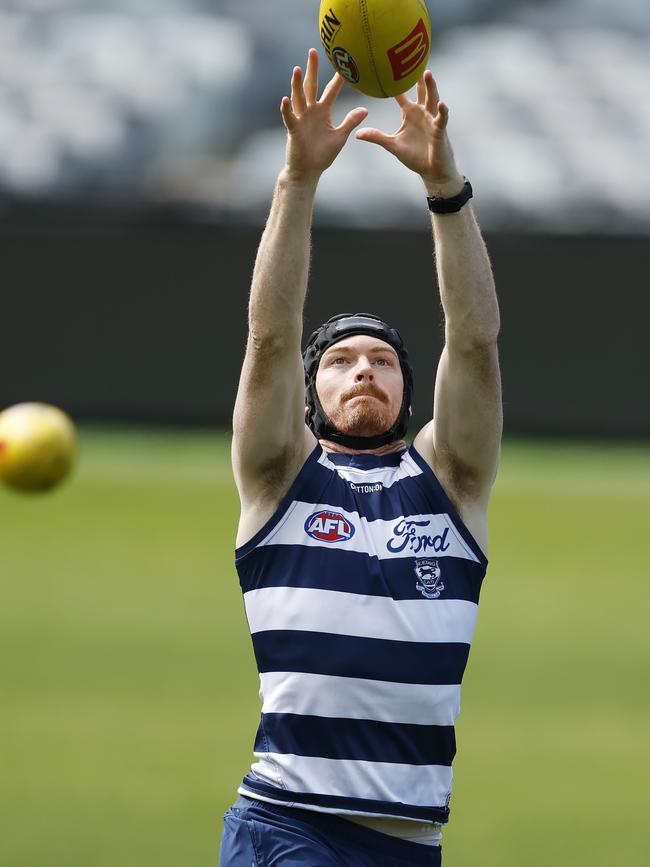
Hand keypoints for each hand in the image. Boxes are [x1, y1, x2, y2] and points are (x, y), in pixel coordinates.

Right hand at [280, 49, 367, 184]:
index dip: (337, 77)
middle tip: (313, 51)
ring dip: (297, 84)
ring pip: (298, 98)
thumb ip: (350, 122)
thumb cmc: (322, 154)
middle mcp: (310, 111)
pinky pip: (289, 118)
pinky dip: (286, 109)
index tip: (344, 62)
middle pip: (311, 86)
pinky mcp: (293, 131)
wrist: (309, 171)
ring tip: (297, 69)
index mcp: (322, 111)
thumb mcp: (340, 137)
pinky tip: (285, 99)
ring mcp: (301, 119)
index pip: (331, 90)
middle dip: (312, 69)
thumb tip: (365, 109)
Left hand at [356, 71, 463, 195]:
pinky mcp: (440, 131)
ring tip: (427, 73)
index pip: (401, 93)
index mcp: (410, 112)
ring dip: (430, 86)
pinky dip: (442, 112)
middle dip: (415, 75)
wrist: (432, 171)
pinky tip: (442, 104)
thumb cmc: (415, 156)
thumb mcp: (392, 145)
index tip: (386, 66)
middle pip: (419, 89)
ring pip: (432, 98)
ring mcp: (432, 119)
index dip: (394, 81)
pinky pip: (441, 119)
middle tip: (411, 57)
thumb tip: (357, 134)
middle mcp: (422, 112)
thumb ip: (376, 137)